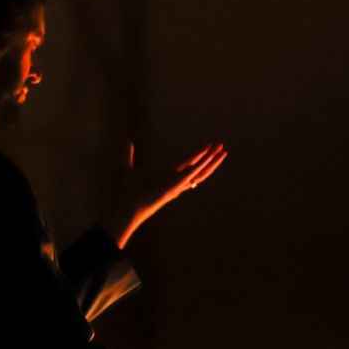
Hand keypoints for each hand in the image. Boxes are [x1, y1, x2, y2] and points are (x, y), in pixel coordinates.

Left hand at [106, 142, 226, 247]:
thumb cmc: (126, 192)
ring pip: (202, 171)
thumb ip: (128, 154)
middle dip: (210, 157)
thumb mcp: (126, 166)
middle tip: (221, 147)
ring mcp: (178, 183)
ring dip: (213, 161)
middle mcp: (176, 181)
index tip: (207, 147)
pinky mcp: (178, 183)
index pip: (188, 165)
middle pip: (199, 168)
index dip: (198, 156)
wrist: (125, 206)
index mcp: (167, 177)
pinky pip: (196, 172)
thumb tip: (128, 141)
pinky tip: (214, 155)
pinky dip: (206, 163)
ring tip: (224, 151)